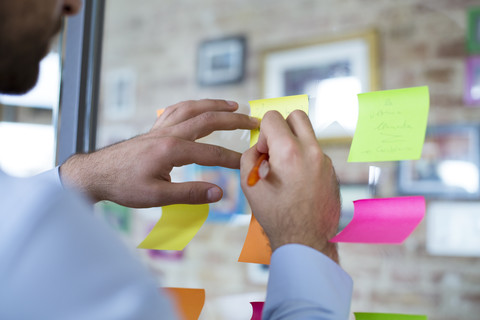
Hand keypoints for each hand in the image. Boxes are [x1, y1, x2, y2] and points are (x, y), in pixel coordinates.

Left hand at [60, 99, 258, 207]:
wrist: (96, 174)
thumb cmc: (124, 186)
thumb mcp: (157, 197)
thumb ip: (190, 193)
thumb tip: (219, 193)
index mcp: (172, 150)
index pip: (212, 153)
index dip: (233, 159)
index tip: (249, 162)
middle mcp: (168, 133)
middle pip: (207, 120)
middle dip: (233, 120)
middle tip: (253, 121)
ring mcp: (160, 128)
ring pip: (192, 108)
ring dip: (215, 105)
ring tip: (233, 105)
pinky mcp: (154, 129)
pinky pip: (176, 109)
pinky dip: (192, 105)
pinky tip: (199, 107)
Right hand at [240, 110, 339, 262]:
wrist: (306, 240)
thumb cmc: (277, 216)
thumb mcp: (250, 186)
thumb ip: (249, 157)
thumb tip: (260, 148)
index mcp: (290, 152)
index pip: (273, 117)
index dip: (263, 134)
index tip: (263, 154)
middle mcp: (312, 151)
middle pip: (297, 116)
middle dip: (282, 127)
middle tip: (275, 150)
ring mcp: (325, 161)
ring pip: (307, 136)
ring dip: (294, 145)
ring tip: (286, 171)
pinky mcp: (332, 171)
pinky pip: (315, 153)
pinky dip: (304, 159)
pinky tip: (298, 183)